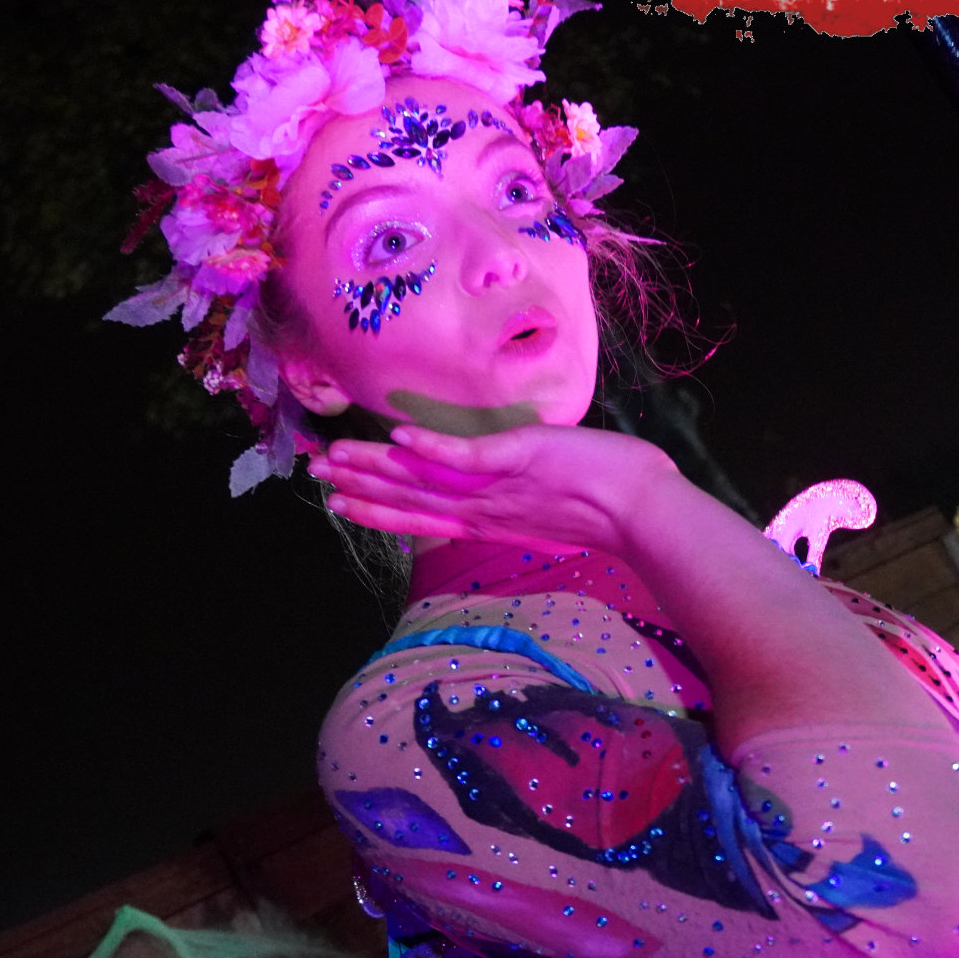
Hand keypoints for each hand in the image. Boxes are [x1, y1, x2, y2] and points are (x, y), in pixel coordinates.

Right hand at [306, 422, 678, 553]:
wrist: (644, 510)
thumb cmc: (608, 498)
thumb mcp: (550, 497)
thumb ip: (516, 486)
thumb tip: (498, 467)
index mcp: (489, 518)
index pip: (422, 515)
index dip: (379, 509)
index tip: (341, 501)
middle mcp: (484, 508)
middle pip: (410, 499)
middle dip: (360, 488)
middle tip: (315, 478)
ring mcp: (498, 488)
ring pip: (424, 480)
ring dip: (377, 470)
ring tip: (333, 462)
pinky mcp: (517, 463)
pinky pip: (464, 457)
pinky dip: (429, 449)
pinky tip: (395, 439)